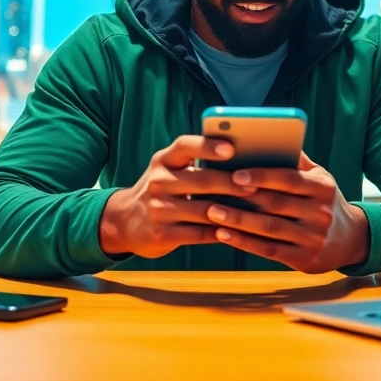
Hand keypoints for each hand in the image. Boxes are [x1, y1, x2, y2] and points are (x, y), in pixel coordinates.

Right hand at [99, 136, 256, 258]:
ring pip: (205, 210)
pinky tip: (239, 230)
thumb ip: (192, 162)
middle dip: (232, 183)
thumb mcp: (167, 170)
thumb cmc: (159, 190)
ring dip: (233, 211)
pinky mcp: (163, 234)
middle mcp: (158, 182)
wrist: (123, 222)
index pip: (185, 146)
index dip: (208, 146)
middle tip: (256, 184)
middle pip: (202, 180)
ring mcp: (159, 209)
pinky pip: (200, 234)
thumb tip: (240, 157)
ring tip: (256, 210)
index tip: (231, 149)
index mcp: (162, 161)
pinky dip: (222, 233)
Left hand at [205, 152, 369, 273]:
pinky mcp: (304, 260)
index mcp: (322, 187)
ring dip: (238, 221)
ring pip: (269, 228)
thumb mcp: (320, 178)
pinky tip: (223, 234)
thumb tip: (270, 137)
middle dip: (241, 198)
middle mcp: (320, 212)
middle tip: (212, 192)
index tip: (235, 173)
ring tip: (212, 212)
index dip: (261, 176)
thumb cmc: (324, 201)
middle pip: (275, 204)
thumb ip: (297, 160)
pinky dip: (244, 242)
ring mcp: (313, 238)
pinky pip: (269, 250)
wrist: (351, 239)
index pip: (289, 179)